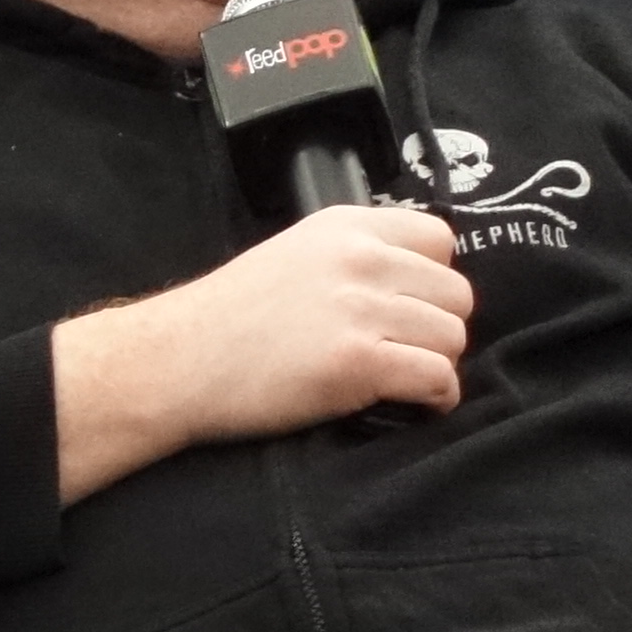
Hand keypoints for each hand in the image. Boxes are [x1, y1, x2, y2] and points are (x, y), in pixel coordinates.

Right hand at [52, 204, 469, 498]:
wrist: (176, 362)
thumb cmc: (224, 320)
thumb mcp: (290, 256)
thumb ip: (349, 259)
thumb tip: (407, 288)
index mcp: (345, 227)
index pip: (440, 240)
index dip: (431, 280)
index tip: (405, 307)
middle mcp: (360, 259)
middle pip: (456, 294)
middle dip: (436, 328)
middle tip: (400, 352)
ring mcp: (360, 310)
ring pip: (452, 338)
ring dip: (435, 365)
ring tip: (398, 379)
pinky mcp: (359, 362)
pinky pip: (438, 378)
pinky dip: (435, 397)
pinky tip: (410, 403)